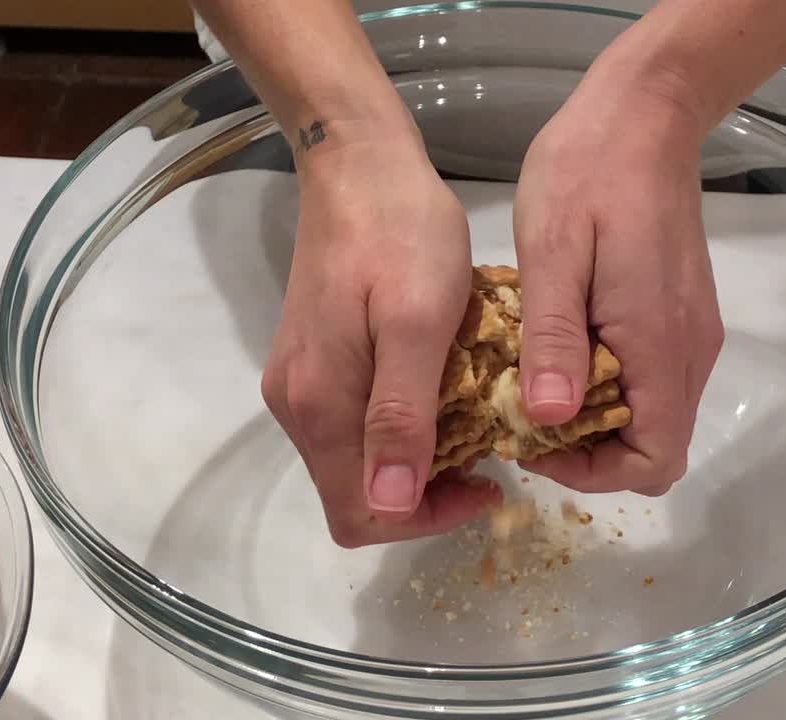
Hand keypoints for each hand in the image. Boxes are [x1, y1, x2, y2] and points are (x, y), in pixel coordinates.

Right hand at [262, 138, 500, 546]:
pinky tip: (440, 390)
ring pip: (355, 461)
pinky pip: (353, 421)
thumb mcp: (417, 324)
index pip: (360, 515)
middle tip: (487, 449)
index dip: (423, 521)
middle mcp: (297, 407)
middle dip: (424, 493)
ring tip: (473, 419)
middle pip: (355, 494)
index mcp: (321, 406)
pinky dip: (399, 427)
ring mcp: (300, 382)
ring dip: (414, 459)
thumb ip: (401, 416)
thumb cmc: (401, 233)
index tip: (485, 483)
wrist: (359, 164)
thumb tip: (390, 506)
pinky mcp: (311, 357)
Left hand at [512, 73, 724, 496]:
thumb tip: (549, 418)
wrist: (645, 112)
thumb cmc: (589, 171)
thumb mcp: (552, 250)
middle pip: (657, 445)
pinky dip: (612, 385)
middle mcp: (689, 349)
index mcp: (658, 343)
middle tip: (527, 409)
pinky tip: (565, 343)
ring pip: (655, 414)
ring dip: (599, 418)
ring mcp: (691, 331)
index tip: (539, 439)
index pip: (655, 460)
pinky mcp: (683, 311)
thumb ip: (553, 337)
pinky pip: (654, 377)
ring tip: (537, 377)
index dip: (596, 473)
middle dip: (591, 450)